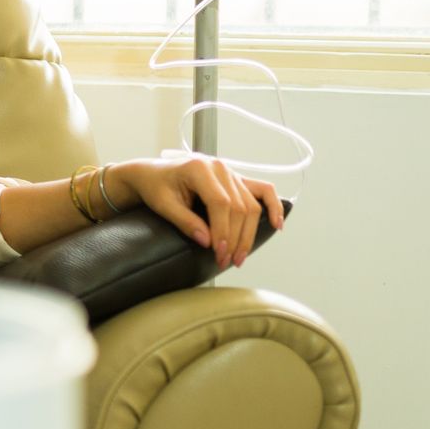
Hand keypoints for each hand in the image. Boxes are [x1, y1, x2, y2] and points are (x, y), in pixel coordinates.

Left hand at [116, 155, 283, 268]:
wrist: (152, 174)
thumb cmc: (155, 187)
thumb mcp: (163, 205)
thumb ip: (185, 222)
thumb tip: (207, 242)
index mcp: (199, 168)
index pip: (220, 203)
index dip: (223, 230)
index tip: (218, 253)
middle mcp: (219, 167)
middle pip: (239, 207)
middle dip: (235, 238)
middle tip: (226, 261)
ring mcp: (231, 172)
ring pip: (251, 205)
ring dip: (249, 234)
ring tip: (239, 256)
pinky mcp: (237, 179)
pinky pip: (263, 190)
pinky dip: (273, 206)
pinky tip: (277, 225)